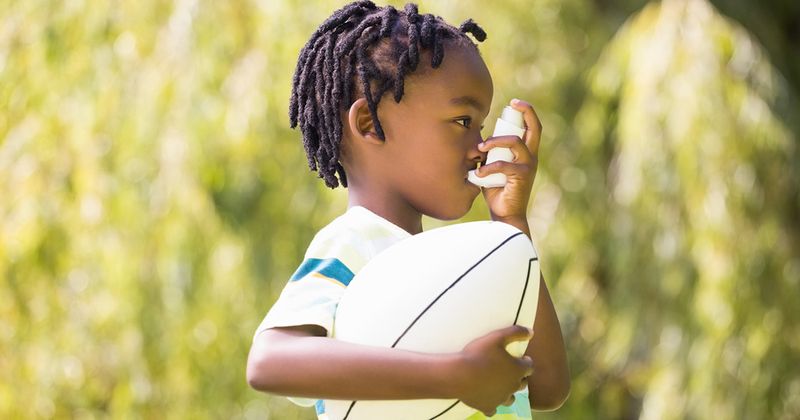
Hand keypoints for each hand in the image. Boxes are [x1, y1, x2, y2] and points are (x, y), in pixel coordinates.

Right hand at [453, 325, 533, 415]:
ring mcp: (501, 399)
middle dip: (519, 377)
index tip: (521, 358)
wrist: (459, 375)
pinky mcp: (488, 407)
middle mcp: (513, 386)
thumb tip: (531, 331)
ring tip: (501, 385)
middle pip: (522, 383)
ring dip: (508, 392)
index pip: (529, 366)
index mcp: (517, 369)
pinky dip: (492, 404)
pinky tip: (487, 398)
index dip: (525, 361)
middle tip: (510, 370)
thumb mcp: (497, 336)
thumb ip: (515, 332)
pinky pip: (494, 410)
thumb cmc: (478, 354)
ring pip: (511, 398)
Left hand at [476, 99, 541, 226]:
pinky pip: (502, 165)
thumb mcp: (493, 168)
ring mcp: (528, 166)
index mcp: (526, 154)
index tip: (515, 102)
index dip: (527, 112)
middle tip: (513, 104)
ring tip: (480, 147)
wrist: (505, 214)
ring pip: (514, 142)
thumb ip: (489, 155)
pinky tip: (477, 175)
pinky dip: (487, 169)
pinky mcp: (521, 176)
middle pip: (535, 128)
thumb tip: (478, 142)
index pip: (532, 128)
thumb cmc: (497, 191)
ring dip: (495, 141)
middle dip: (526, 112)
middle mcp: (531, 157)